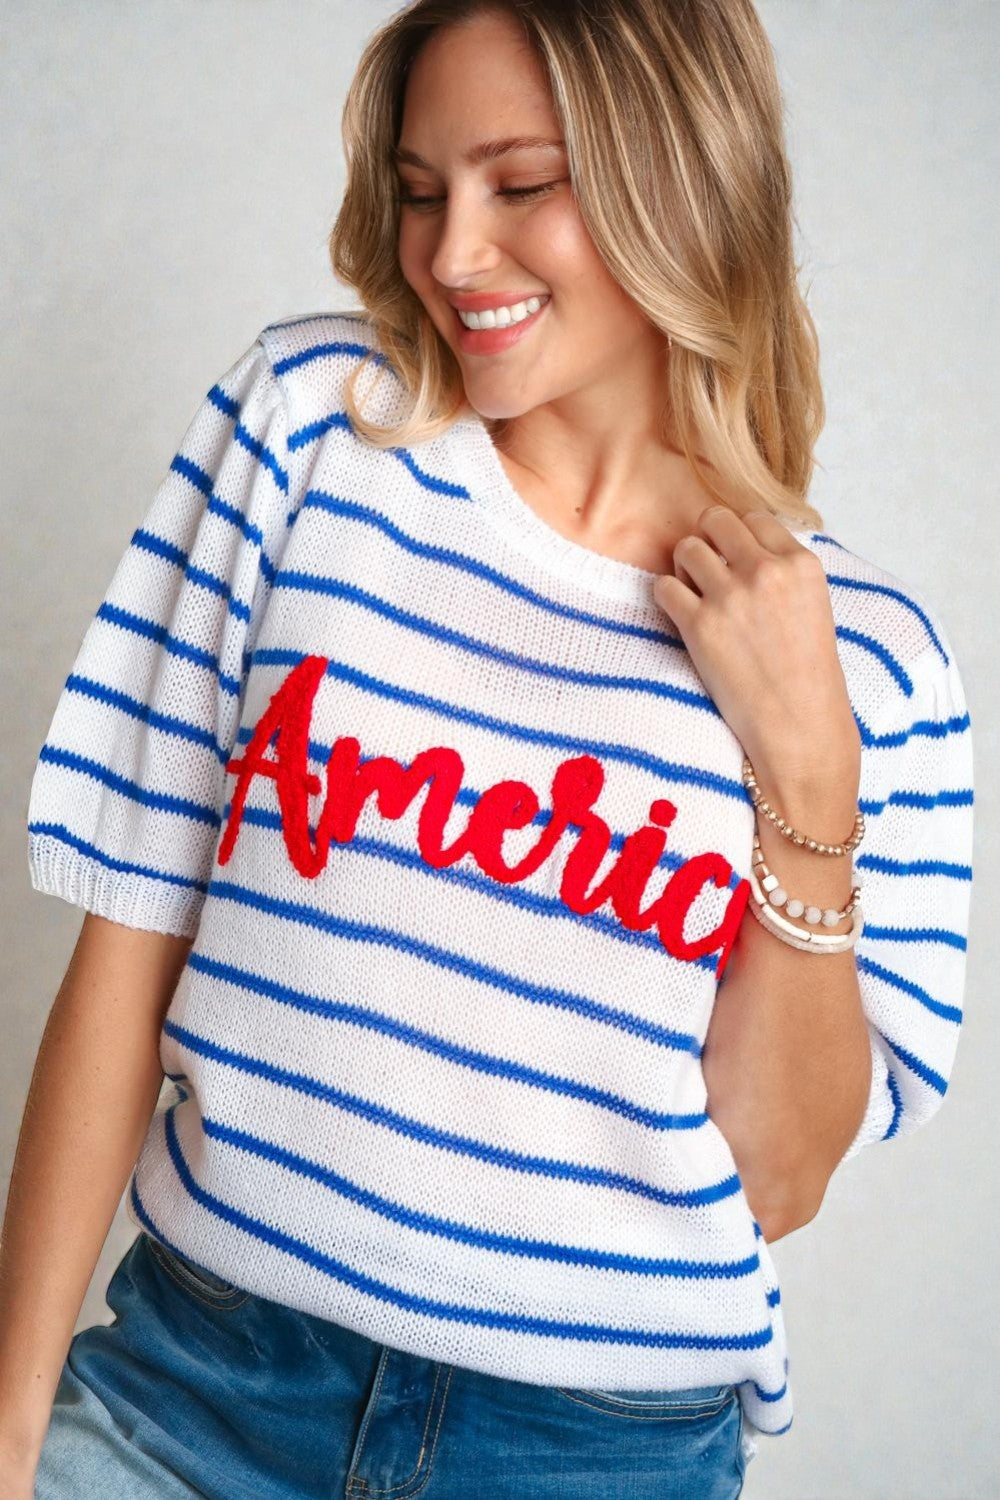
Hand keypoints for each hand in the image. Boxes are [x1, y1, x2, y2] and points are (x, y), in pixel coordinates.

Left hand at [653, 505, 860, 778]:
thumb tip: (742, 544)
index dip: (738, 538)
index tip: (737, 563)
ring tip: (697, 596)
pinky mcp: (700, 625)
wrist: (799, 724)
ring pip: (686, 547)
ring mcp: (731, 596)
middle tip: (710, 572)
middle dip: (707, 541)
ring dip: (685, 568)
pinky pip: (664, 587)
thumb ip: (782, 570)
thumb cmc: (807, 673)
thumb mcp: (813, 605)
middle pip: (715, 519)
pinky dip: (667, 598)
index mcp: (801, 563)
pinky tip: (683, 616)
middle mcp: (766, 571)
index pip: (754, 518)